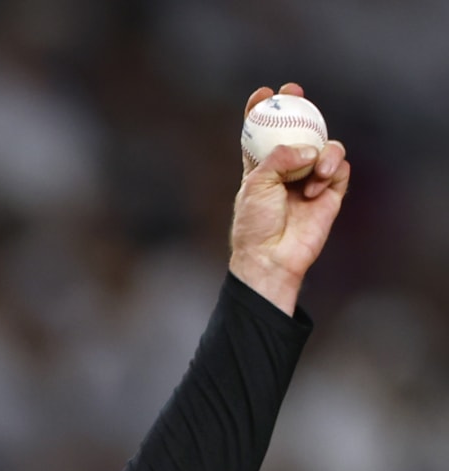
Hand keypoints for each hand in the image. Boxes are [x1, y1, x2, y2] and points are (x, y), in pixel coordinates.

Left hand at [229, 82, 350, 315]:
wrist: (273, 256)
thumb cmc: (255, 223)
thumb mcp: (256, 183)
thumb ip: (280, 157)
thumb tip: (309, 147)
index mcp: (260, 168)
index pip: (262, 134)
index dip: (262, 112)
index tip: (263, 94)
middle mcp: (287, 170)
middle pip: (298, 130)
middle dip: (298, 107)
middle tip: (294, 90)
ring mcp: (310, 178)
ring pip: (324, 145)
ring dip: (320, 150)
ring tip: (312, 171)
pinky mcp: (330, 191)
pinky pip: (338, 166)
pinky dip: (329, 170)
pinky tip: (316, 186)